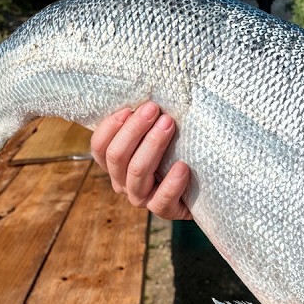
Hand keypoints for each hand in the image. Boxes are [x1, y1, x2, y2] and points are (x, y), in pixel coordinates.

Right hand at [90, 102, 193, 219]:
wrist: (204, 186)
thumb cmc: (178, 150)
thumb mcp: (160, 134)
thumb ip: (148, 121)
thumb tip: (151, 93)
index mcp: (115, 163)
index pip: (99, 146)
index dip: (110, 127)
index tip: (130, 108)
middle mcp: (123, 182)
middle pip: (117, 157)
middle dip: (134, 129)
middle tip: (154, 109)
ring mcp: (142, 198)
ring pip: (137, 173)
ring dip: (152, 146)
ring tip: (169, 125)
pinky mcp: (165, 210)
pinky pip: (162, 200)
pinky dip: (171, 182)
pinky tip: (183, 166)